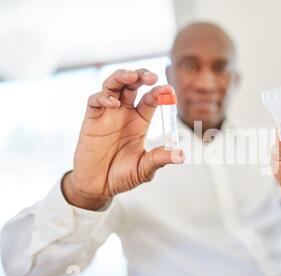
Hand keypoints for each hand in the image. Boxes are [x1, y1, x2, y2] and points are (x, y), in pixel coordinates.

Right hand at [63, 69, 183, 209]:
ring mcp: (107, 114)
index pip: (151, 99)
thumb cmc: (122, 176)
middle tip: (152, 77)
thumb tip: (181, 156)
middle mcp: (125, 113)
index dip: (160, 92)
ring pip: (113, 85)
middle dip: (142, 76)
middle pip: (132, 84)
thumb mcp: (144, 169)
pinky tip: (114, 103)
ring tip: (131, 76)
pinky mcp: (91, 120)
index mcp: (140, 120)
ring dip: (121, 76)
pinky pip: (95, 100)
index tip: (170, 91)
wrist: (98, 187)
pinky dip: (103, 97)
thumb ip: (160, 159)